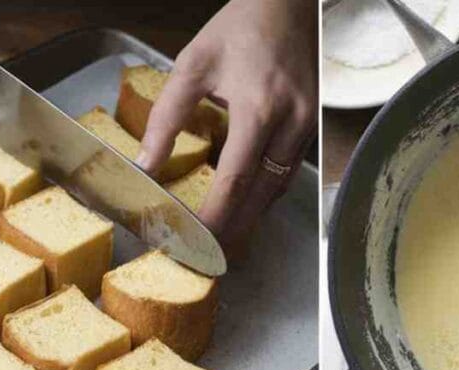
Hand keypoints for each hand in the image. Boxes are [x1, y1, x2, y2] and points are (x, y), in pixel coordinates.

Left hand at [136, 0, 316, 247]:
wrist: (290, 3)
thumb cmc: (242, 27)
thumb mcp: (193, 64)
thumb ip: (166, 117)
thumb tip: (146, 164)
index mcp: (258, 109)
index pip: (234, 182)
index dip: (215, 218)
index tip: (195, 240)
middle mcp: (289, 125)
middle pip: (259, 198)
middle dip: (232, 231)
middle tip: (208, 256)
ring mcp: (306, 130)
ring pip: (277, 192)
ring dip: (250, 219)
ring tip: (223, 240)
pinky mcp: (312, 130)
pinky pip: (287, 176)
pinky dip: (265, 197)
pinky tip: (246, 207)